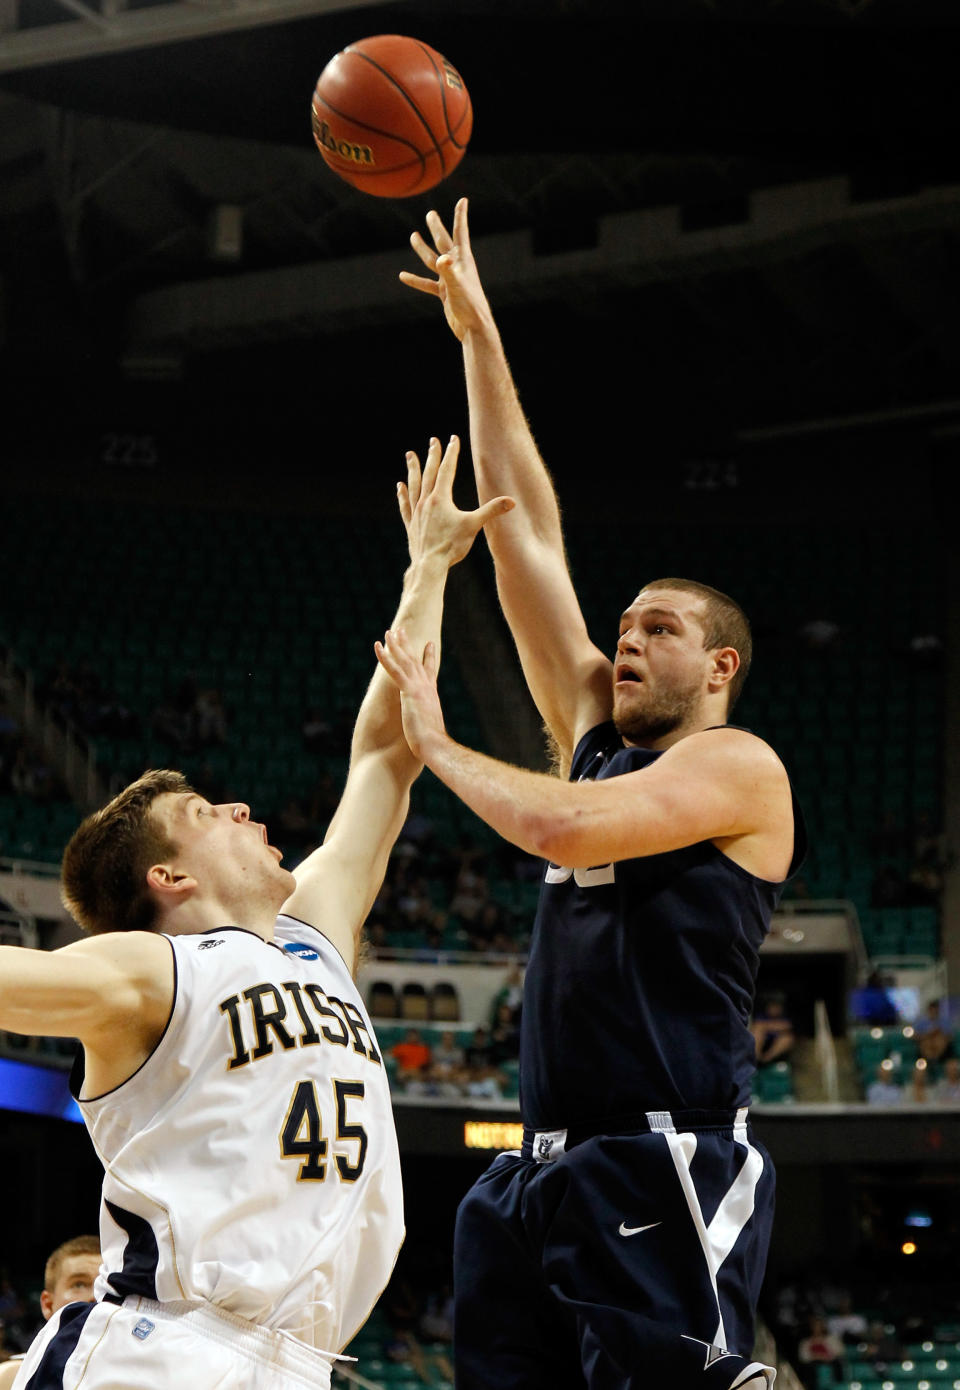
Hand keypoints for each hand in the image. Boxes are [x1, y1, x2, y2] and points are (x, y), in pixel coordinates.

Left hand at [374, 627, 444, 761]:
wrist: (435, 745)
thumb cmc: (433, 743)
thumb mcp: (431, 727)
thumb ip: (429, 722)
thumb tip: (430, 727)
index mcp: (432, 695)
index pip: (430, 671)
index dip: (429, 657)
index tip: (430, 644)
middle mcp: (427, 687)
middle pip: (415, 660)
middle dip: (408, 644)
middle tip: (401, 630)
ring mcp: (418, 687)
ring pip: (405, 660)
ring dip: (396, 644)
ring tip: (389, 631)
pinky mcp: (409, 691)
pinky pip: (394, 669)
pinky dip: (385, 656)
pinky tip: (378, 646)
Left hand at [398, 434, 513, 566]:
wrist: (429, 566)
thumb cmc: (452, 546)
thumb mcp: (474, 526)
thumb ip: (491, 511)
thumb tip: (511, 502)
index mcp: (440, 498)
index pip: (447, 470)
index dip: (451, 453)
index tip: (453, 438)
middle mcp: (426, 502)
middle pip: (429, 473)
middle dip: (432, 455)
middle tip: (433, 440)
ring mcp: (416, 513)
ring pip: (414, 485)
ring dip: (413, 469)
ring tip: (409, 455)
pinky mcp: (411, 524)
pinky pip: (405, 505)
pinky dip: (403, 494)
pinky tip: (400, 486)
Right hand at [399, 198, 491, 341]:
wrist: (473, 328)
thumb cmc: (470, 306)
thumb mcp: (458, 286)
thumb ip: (448, 272)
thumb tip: (441, 258)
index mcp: (463, 260)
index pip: (460, 232)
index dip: (460, 215)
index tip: (463, 200)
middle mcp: (456, 266)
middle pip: (444, 242)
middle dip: (436, 227)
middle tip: (430, 214)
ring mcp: (450, 279)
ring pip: (432, 261)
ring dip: (422, 249)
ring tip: (413, 236)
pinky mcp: (445, 293)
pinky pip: (427, 284)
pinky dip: (416, 280)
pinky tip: (403, 276)